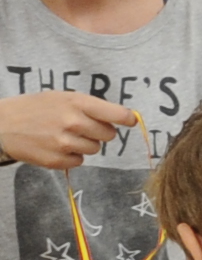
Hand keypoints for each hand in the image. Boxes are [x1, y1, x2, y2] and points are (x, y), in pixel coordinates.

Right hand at [1, 92, 137, 169]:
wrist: (2, 124)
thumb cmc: (35, 108)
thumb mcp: (61, 98)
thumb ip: (90, 107)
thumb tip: (123, 117)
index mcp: (76, 103)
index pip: (116, 114)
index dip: (126, 119)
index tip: (131, 121)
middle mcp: (73, 122)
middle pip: (109, 135)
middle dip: (99, 132)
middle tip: (81, 127)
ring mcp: (64, 143)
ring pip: (95, 149)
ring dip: (84, 144)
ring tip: (64, 135)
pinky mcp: (56, 160)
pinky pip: (79, 161)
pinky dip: (71, 156)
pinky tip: (55, 146)